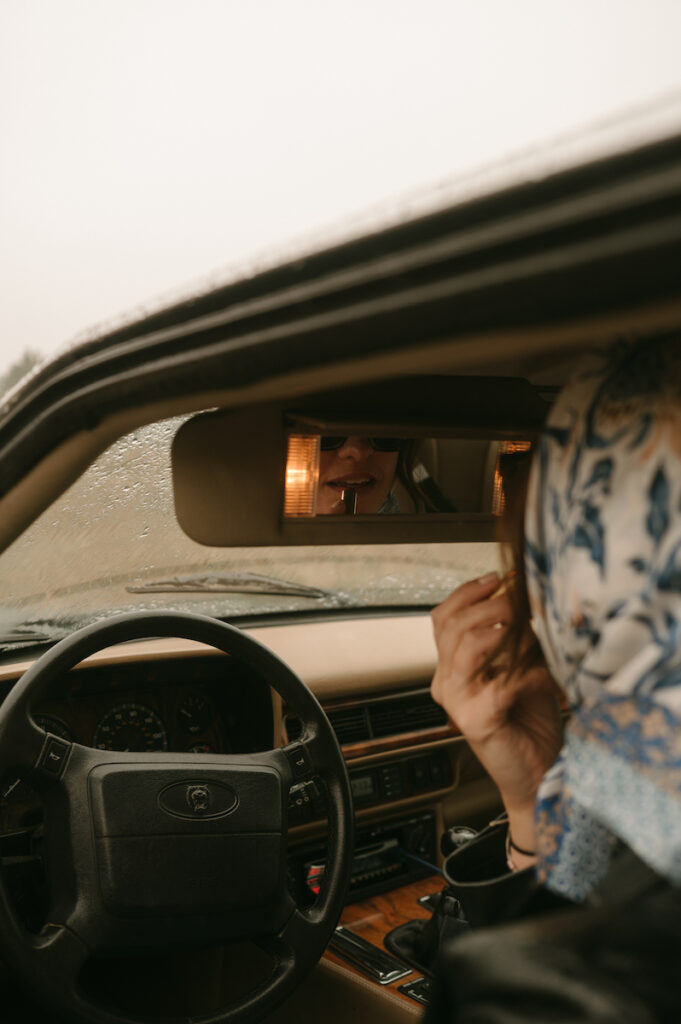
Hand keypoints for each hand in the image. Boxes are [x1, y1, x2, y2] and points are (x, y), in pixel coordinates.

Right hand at [431, 573, 562, 834]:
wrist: (541, 774)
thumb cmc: (533, 722)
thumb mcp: (525, 665)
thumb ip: (518, 635)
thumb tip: (530, 596)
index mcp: (452, 668)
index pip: (443, 617)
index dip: (468, 593)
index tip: (497, 579)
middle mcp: (447, 683)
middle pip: (452, 625)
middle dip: (489, 605)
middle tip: (518, 602)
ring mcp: (457, 702)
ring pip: (465, 645)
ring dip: (502, 630)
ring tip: (528, 632)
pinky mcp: (475, 721)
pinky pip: (497, 680)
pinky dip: (524, 670)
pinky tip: (541, 673)